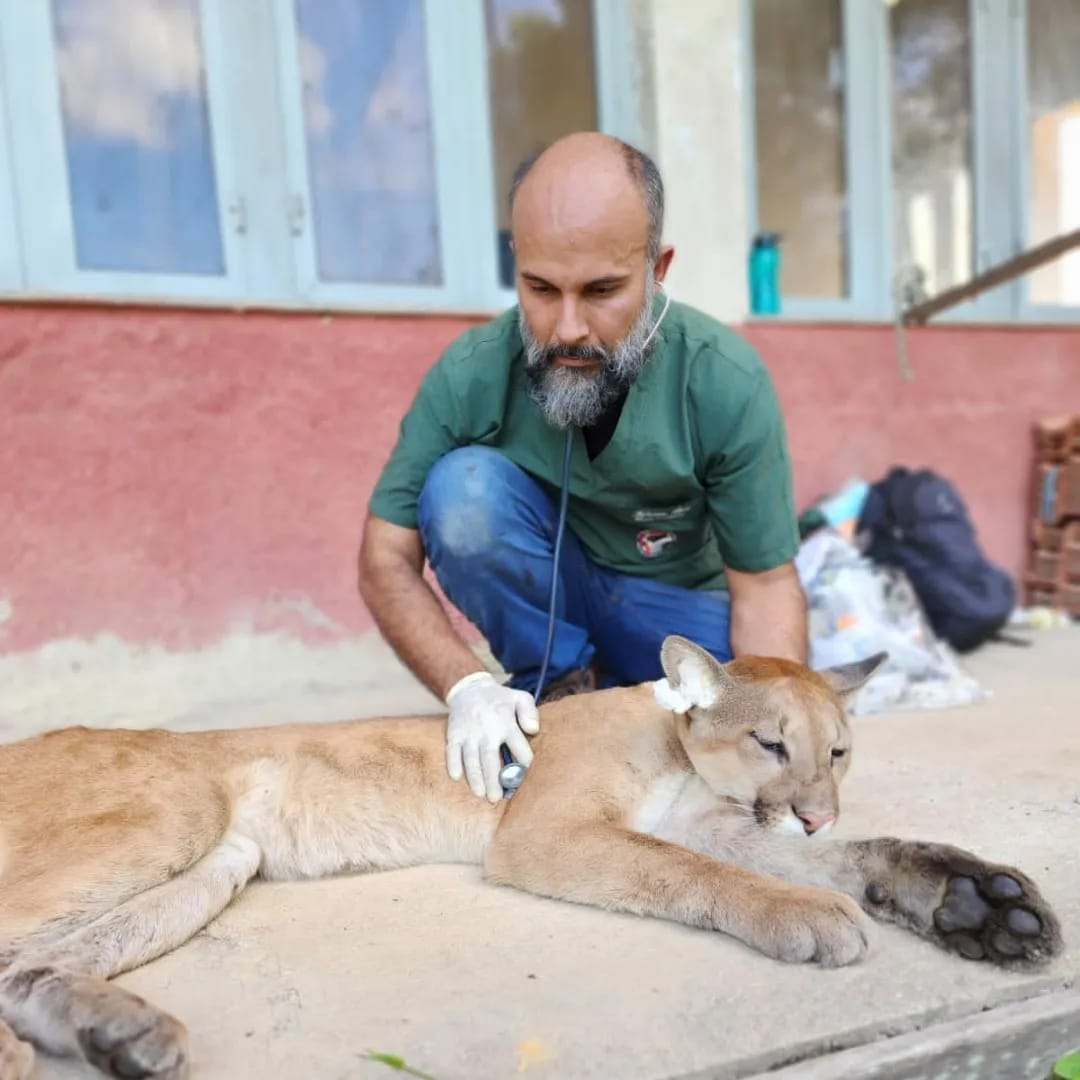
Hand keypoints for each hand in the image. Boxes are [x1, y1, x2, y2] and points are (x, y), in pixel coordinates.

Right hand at [445, 672, 539, 802]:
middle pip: (490, 759)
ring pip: (471, 759)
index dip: (524, 764)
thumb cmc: (499, 698)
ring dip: (475, 777)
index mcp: (506, 723)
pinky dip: (452, 763)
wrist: (469, 688)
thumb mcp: (520, 697)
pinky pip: (451, 751)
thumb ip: (530, 712)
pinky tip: (456, 777)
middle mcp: (487, 730)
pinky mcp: (454, 733)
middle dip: (493, 780)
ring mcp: (468, 733)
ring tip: (480, 794)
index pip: (519, 748)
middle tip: (496, 798)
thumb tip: (533, 730)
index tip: (524, 777)